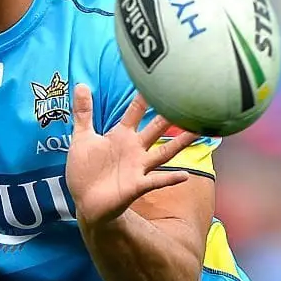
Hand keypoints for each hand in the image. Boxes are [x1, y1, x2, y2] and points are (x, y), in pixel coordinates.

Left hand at [65, 85, 194, 226]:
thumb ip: (83, 112)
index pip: (135, 111)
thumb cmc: (85, 170)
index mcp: (121, 135)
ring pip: (164, 152)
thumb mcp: (82, 138)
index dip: (144, 96)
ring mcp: (138, 167)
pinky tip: (185, 175)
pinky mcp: (136, 186)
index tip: (158, 78)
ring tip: (199, 132)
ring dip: (180, 143)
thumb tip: (81, 84)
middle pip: (156, 128)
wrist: (85, 202)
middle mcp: (134, 149)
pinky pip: (155, 181)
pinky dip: (169, 179)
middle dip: (170, 114)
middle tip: (188, 99)